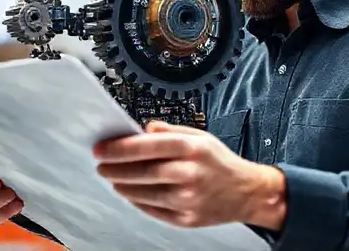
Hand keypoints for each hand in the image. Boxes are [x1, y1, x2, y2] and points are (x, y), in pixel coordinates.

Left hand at [93, 121, 285, 228]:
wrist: (247, 193)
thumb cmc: (220, 162)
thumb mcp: (200, 137)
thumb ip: (170, 131)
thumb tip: (143, 130)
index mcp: (192, 148)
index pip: (147, 146)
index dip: (119, 148)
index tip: (101, 149)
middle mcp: (189, 173)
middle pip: (142, 172)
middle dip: (115, 169)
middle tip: (101, 165)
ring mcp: (187, 199)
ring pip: (143, 193)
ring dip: (123, 186)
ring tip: (113, 178)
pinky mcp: (186, 219)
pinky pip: (153, 210)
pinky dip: (137, 201)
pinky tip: (131, 192)